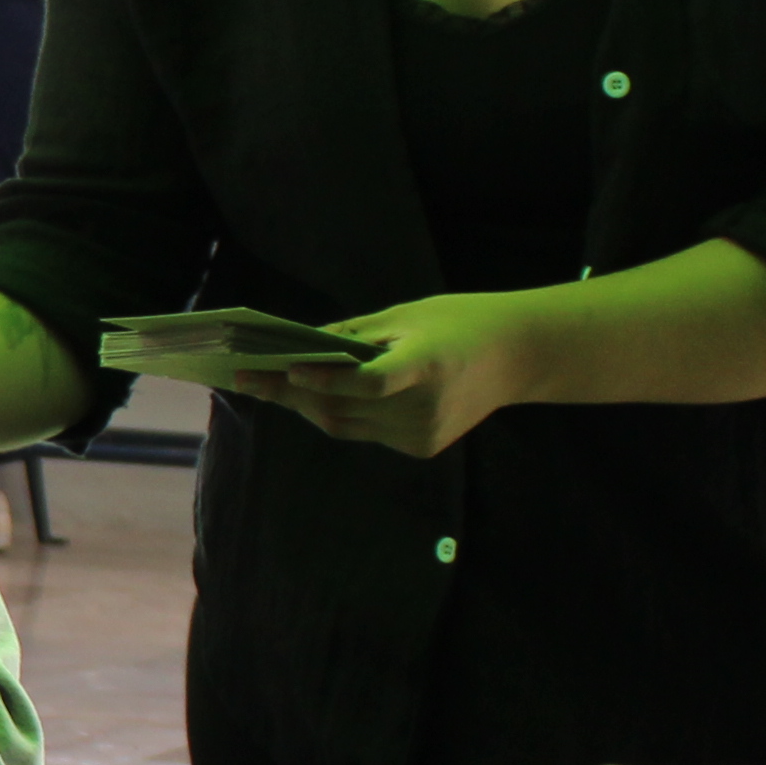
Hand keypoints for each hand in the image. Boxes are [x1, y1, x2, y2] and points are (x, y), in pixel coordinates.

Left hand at [254, 293, 540, 458]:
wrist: (517, 355)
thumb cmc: (458, 322)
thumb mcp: (407, 316)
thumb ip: (354, 335)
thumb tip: (299, 344)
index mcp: (427, 366)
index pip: (369, 382)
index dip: (326, 378)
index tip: (287, 368)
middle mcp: (424, 407)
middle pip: (344, 406)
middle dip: (291, 392)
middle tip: (248, 378)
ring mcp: (423, 433)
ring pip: (347, 425)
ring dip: (307, 406)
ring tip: (269, 386)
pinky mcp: (422, 448)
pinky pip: (367, 433)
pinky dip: (340, 415)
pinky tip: (314, 396)